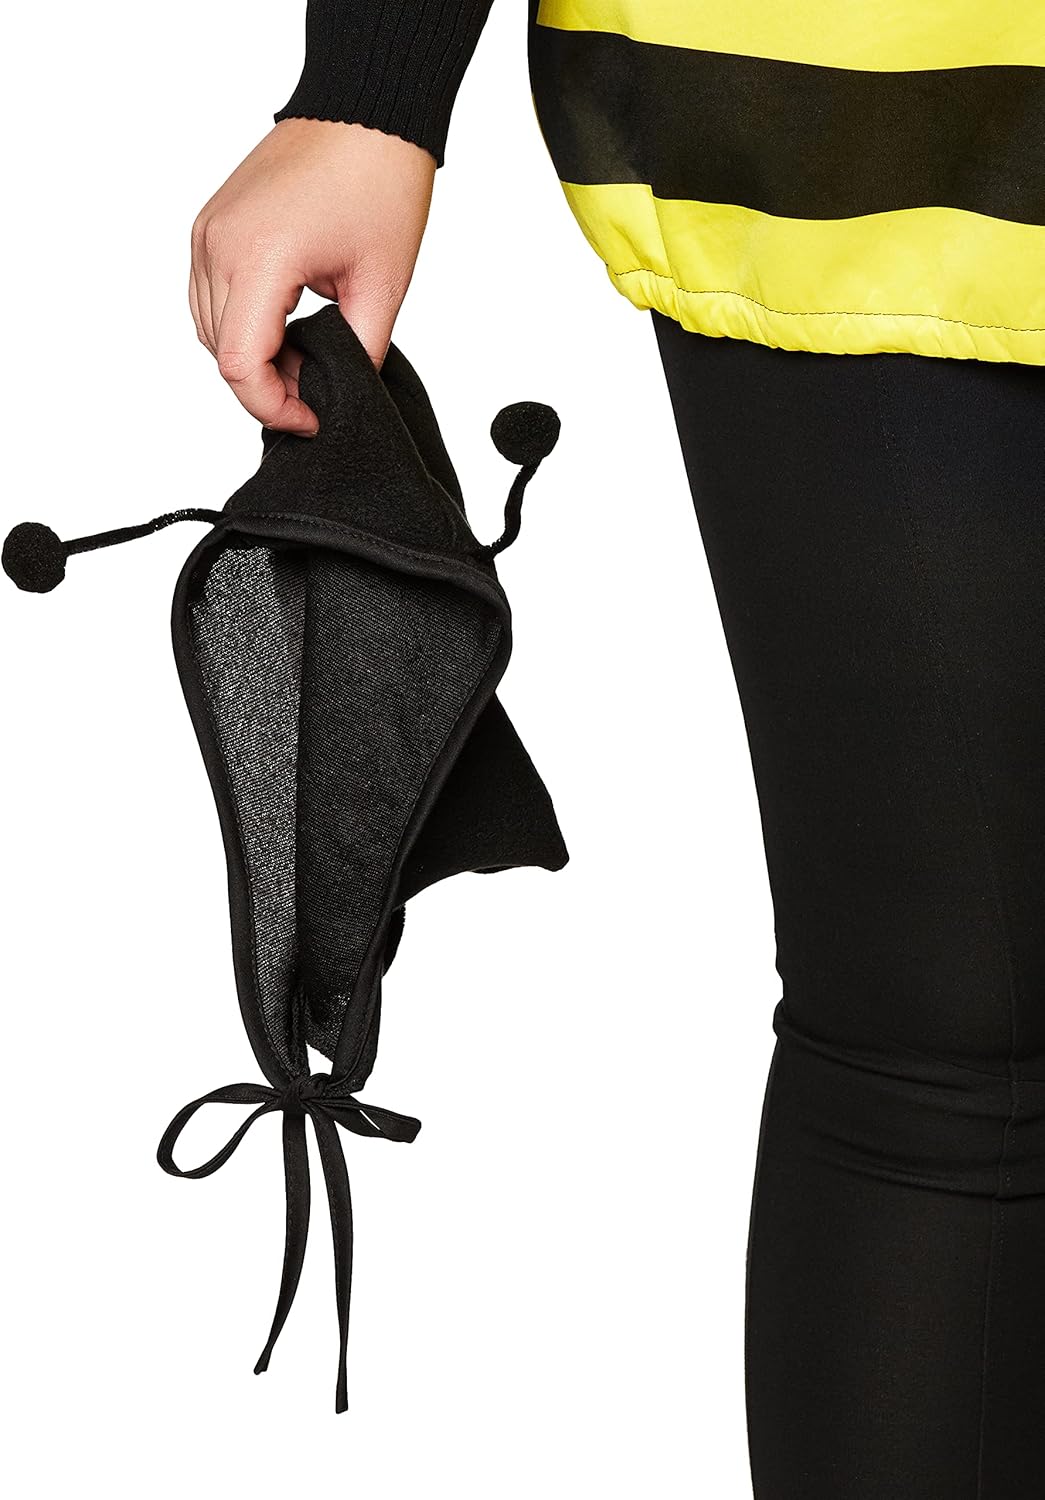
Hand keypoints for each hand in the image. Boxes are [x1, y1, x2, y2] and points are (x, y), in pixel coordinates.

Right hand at [190, 118, 435, 434]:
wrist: (364, 113)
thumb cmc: (379, 182)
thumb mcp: (383, 285)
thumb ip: (358, 352)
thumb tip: (339, 393)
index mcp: (259, 260)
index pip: (241, 366)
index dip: (275, 408)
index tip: (311, 418)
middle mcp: (218, 246)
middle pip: (221, 354)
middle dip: (268, 385)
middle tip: (317, 387)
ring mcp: (207, 234)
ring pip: (209, 331)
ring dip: (251, 356)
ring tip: (303, 356)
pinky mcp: (210, 226)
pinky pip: (208, 298)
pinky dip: (239, 324)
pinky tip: (283, 325)